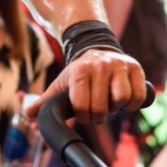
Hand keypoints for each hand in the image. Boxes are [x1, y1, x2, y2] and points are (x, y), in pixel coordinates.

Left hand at [26, 48, 145, 124]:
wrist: (97, 50)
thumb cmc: (78, 74)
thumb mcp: (60, 84)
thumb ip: (45, 101)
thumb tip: (28, 115)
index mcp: (79, 71)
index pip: (81, 106)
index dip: (83, 116)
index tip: (84, 114)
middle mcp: (100, 65)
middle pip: (102, 107)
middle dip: (98, 116)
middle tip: (97, 111)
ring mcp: (119, 65)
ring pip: (122, 99)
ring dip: (117, 108)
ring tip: (110, 102)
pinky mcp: (136, 68)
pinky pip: (138, 96)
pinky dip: (132, 104)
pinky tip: (124, 100)